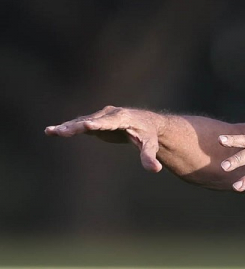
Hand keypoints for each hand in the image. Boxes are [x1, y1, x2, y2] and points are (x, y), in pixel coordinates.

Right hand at [45, 106, 166, 172]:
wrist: (147, 123)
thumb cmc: (149, 134)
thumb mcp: (150, 145)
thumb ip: (150, 156)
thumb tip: (155, 169)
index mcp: (123, 118)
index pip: (109, 122)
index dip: (98, 123)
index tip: (86, 124)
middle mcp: (110, 114)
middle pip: (91, 121)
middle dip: (77, 126)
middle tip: (62, 132)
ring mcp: (101, 117)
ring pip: (82, 122)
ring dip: (67, 127)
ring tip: (51, 132)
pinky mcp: (96, 122)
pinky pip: (79, 125)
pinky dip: (67, 128)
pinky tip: (51, 132)